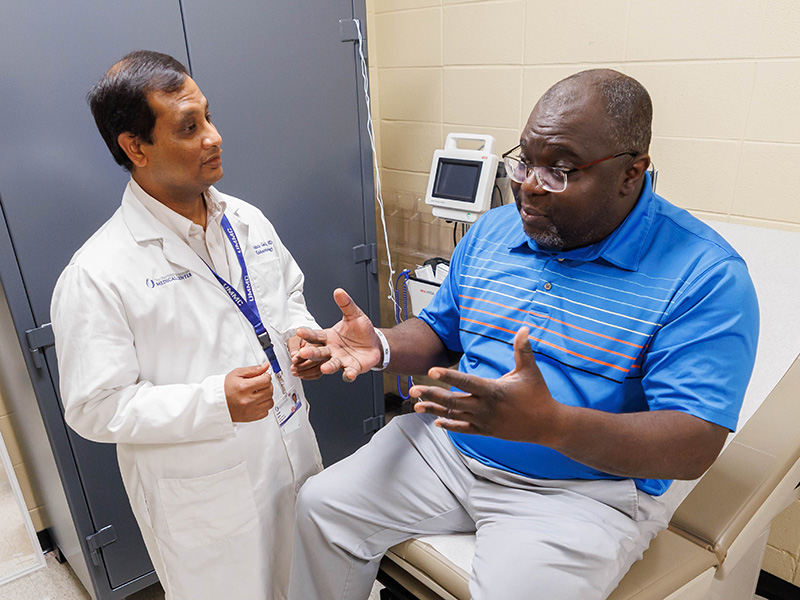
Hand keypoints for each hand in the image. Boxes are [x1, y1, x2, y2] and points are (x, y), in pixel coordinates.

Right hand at [224, 363, 273, 421]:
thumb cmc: (225, 388)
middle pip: (269, 391)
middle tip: (261, 384)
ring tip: (260, 393)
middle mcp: (247, 400)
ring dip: (267, 396)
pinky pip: (266, 412)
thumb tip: (266, 366)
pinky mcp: (250, 418)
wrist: (216, 402)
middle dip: (268, 385)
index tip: (263, 376)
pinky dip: (264, 406)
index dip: (266, 376)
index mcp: (243, 387)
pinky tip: (257, 402)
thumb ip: (253, 369)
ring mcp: (249, 411)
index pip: (266, 380)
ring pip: (270, 402)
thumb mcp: (237, 374)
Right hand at [291, 288, 380, 381]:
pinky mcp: (352, 368)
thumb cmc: (361, 331)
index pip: (316, 335)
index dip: (307, 334)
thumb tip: (339, 291)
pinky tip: (349, 374)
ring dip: (328, 367)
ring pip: (331, 364)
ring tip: (325, 368)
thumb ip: (346, 304)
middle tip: (303, 354)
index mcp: (329, 337)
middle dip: (311, 354)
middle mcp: (332, 350)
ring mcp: (341, 360)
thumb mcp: (354, 315)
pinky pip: (349, 373)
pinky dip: (349, 374)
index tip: (299, 332)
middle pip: (319, 353)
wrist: (374, 343)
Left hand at [411, 327, 560, 443]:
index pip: (466, 381)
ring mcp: (484, 421)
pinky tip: (436, 421)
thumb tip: (524, 328)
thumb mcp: (530, 370)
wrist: (547, 425)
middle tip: (412, 390)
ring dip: (433, 410)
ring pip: (453, 415)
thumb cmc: (538, 395)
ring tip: (416, 405)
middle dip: (431, 395)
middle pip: (452, 400)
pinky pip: (463, 428)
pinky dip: (448, 424)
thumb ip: (523, 349)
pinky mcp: (485, 431)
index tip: (431, 370)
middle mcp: (485, 407)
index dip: (448, 375)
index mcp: (493, 391)